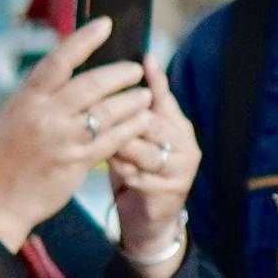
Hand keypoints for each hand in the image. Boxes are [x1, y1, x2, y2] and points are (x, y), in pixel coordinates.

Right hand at [0, 18, 153, 252]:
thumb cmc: (8, 154)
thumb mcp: (17, 114)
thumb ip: (43, 92)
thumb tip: (74, 64)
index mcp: (27, 97)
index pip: (59, 59)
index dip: (85, 39)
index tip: (106, 24)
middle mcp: (44, 114)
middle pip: (92, 84)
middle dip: (120, 74)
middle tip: (136, 69)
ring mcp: (61, 138)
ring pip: (107, 111)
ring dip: (132, 101)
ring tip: (144, 96)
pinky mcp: (76, 161)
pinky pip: (112, 139)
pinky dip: (130, 127)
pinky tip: (142, 121)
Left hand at [109, 72, 202, 272]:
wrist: (149, 220)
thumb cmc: (138, 172)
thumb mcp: (134, 139)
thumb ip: (131, 114)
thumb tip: (113, 78)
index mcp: (177, 125)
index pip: (165, 97)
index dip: (155, 78)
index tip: (144, 57)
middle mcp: (185, 142)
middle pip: (150, 121)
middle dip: (120, 117)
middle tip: (91, 112)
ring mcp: (181, 167)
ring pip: (142, 147)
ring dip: (117, 146)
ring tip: (95, 142)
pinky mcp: (171, 189)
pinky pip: (138, 174)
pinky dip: (119, 170)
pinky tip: (106, 166)